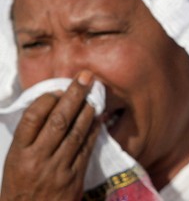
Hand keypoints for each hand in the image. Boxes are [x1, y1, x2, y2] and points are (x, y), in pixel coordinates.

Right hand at [1, 71, 100, 200]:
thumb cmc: (19, 191)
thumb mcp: (13, 165)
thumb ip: (29, 141)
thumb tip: (49, 110)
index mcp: (18, 155)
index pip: (32, 118)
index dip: (46, 100)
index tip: (57, 89)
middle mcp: (38, 159)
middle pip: (59, 120)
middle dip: (74, 95)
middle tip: (85, 77)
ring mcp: (58, 169)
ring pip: (76, 132)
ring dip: (87, 111)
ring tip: (94, 95)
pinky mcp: (75, 178)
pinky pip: (87, 148)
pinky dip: (93, 131)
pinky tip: (97, 119)